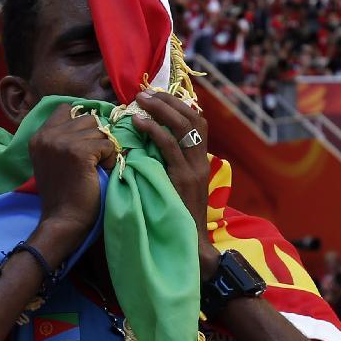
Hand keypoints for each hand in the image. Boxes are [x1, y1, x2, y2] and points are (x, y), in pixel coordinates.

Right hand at [29, 104, 118, 262]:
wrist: (64, 220)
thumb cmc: (64, 193)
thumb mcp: (54, 159)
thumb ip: (64, 137)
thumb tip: (94, 118)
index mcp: (39, 136)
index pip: (66, 109)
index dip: (82, 123)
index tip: (86, 142)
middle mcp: (47, 136)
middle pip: (87, 119)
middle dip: (96, 137)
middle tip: (93, 160)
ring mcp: (61, 142)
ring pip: (100, 131)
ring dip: (104, 148)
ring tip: (96, 167)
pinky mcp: (78, 152)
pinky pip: (107, 145)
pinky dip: (110, 159)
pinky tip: (101, 172)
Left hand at [133, 91, 219, 280]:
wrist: (191, 248)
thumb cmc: (176, 220)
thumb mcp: (176, 188)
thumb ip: (167, 167)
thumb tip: (146, 148)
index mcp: (201, 161)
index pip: (197, 122)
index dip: (179, 105)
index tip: (157, 96)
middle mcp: (201, 161)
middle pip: (192, 117)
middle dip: (168, 100)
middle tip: (144, 92)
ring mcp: (194, 169)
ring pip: (183, 126)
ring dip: (161, 108)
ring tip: (140, 99)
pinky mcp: (184, 179)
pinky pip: (170, 147)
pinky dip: (155, 130)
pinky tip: (139, 122)